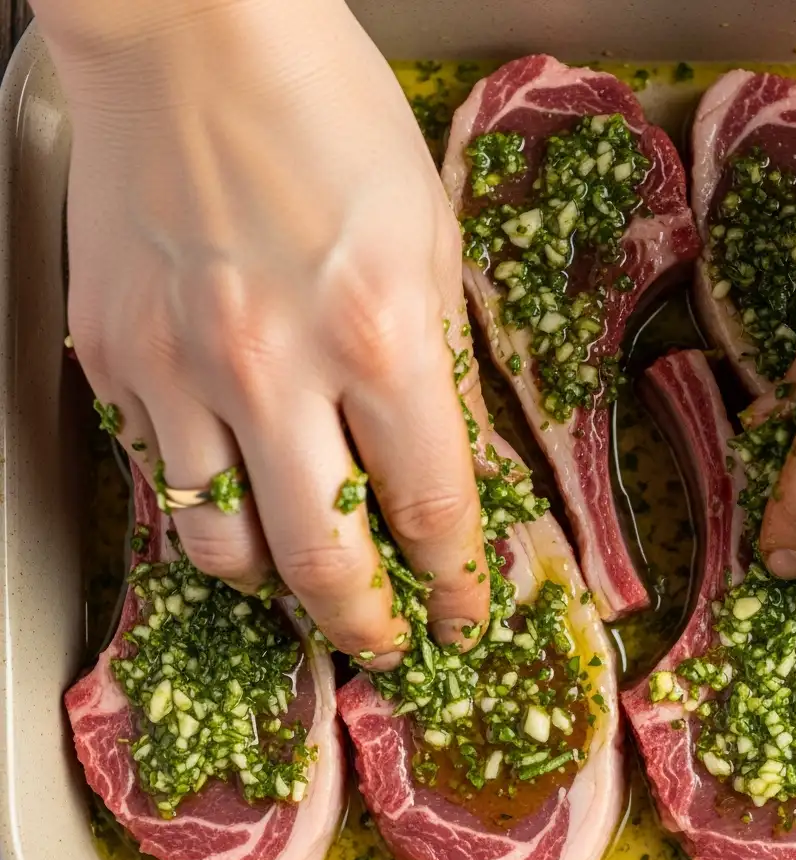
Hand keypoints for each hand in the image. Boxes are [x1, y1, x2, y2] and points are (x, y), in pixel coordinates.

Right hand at [41, 0, 487, 661]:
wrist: (193, 35)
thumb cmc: (330, 115)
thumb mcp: (430, 237)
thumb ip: (441, 362)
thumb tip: (454, 462)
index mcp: (380, 334)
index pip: (430, 509)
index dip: (453, 582)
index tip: (462, 612)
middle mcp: (276, 368)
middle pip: (321, 561)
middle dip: (363, 623)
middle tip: (384, 641)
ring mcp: (179, 367)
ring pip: (218, 544)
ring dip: (272, 584)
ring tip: (304, 583)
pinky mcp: (112, 355)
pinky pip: (158, 475)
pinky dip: (203, 509)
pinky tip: (234, 501)